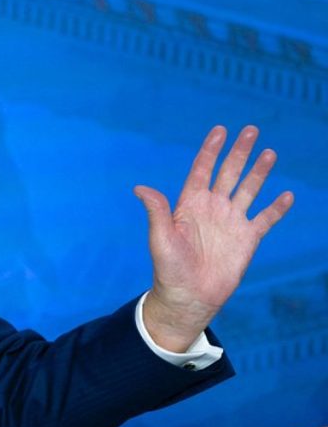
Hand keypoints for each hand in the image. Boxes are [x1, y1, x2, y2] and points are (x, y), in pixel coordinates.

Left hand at [134, 125, 293, 351]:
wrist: (189, 296)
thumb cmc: (169, 268)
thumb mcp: (160, 238)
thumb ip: (156, 211)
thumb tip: (139, 188)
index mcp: (190, 204)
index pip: (202, 169)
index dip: (211, 150)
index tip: (220, 130)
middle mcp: (212, 208)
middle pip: (228, 173)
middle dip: (239, 152)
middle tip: (252, 129)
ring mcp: (231, 222)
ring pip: (248, 190)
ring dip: (259, 172)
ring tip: (270, 153)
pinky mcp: (247, 239)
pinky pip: (265, 219)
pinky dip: (276, 208)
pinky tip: (287, 194)